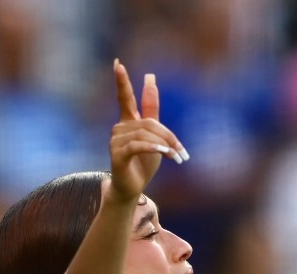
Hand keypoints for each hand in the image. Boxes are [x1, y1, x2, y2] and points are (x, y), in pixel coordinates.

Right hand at [106, 60, 187, 202]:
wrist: (133, 187)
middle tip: (181, 151)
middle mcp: (119, 128)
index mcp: (128, 122)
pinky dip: (152, 147)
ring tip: (175, 157)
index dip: (121, 81)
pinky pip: (138, 145)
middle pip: (148, 122)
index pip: (125, 97)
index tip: (118, 63)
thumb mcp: (155, 135)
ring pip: (145, 134)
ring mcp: (115, 141)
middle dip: (168, 135)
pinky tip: (163, 152)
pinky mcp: (117, 154)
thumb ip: (152, 109)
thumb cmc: (143, 162)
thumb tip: (150, 77)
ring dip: (164, 144)